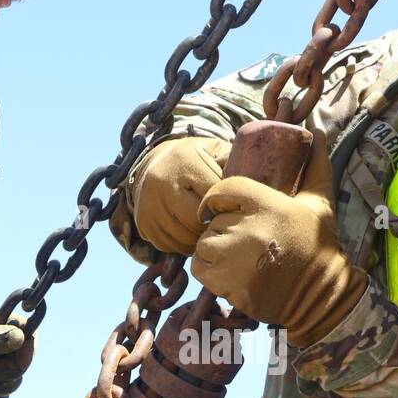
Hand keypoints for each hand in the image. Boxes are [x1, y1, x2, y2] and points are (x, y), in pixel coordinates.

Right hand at [132, 136, 229, 253]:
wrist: (156, 163)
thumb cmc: (196, 160)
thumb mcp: (214, 150)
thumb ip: (232, 161)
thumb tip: (255, 171)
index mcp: (184, 160)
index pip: (213, 193)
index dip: (227, 204)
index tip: (233, 207)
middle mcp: (162, 182)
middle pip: (196, 220)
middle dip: (213, 226)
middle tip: (222, 224)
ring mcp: (149, 204)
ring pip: (183, 237)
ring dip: (200, 240)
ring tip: (209, 231)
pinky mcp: (143, 223)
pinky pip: (169, 246)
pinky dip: (184, 246)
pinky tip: (192, 235)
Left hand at [191, 129, 365, 347]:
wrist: (321, 295)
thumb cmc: (319, 245)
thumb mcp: (319, 202)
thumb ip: (315, 165)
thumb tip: (316, 131)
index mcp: (268, 205)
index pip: (223, 190)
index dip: (218, 199)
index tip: (222, 208)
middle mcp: (249, 230)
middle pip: (212, 220)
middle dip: (221, 228)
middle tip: (240, 238)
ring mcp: (236, 259)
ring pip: (203, 245)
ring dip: (213, 251)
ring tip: (235, 256)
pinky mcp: (228, 284)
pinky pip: (201, 269)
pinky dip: (209, 272)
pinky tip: (230, 273)